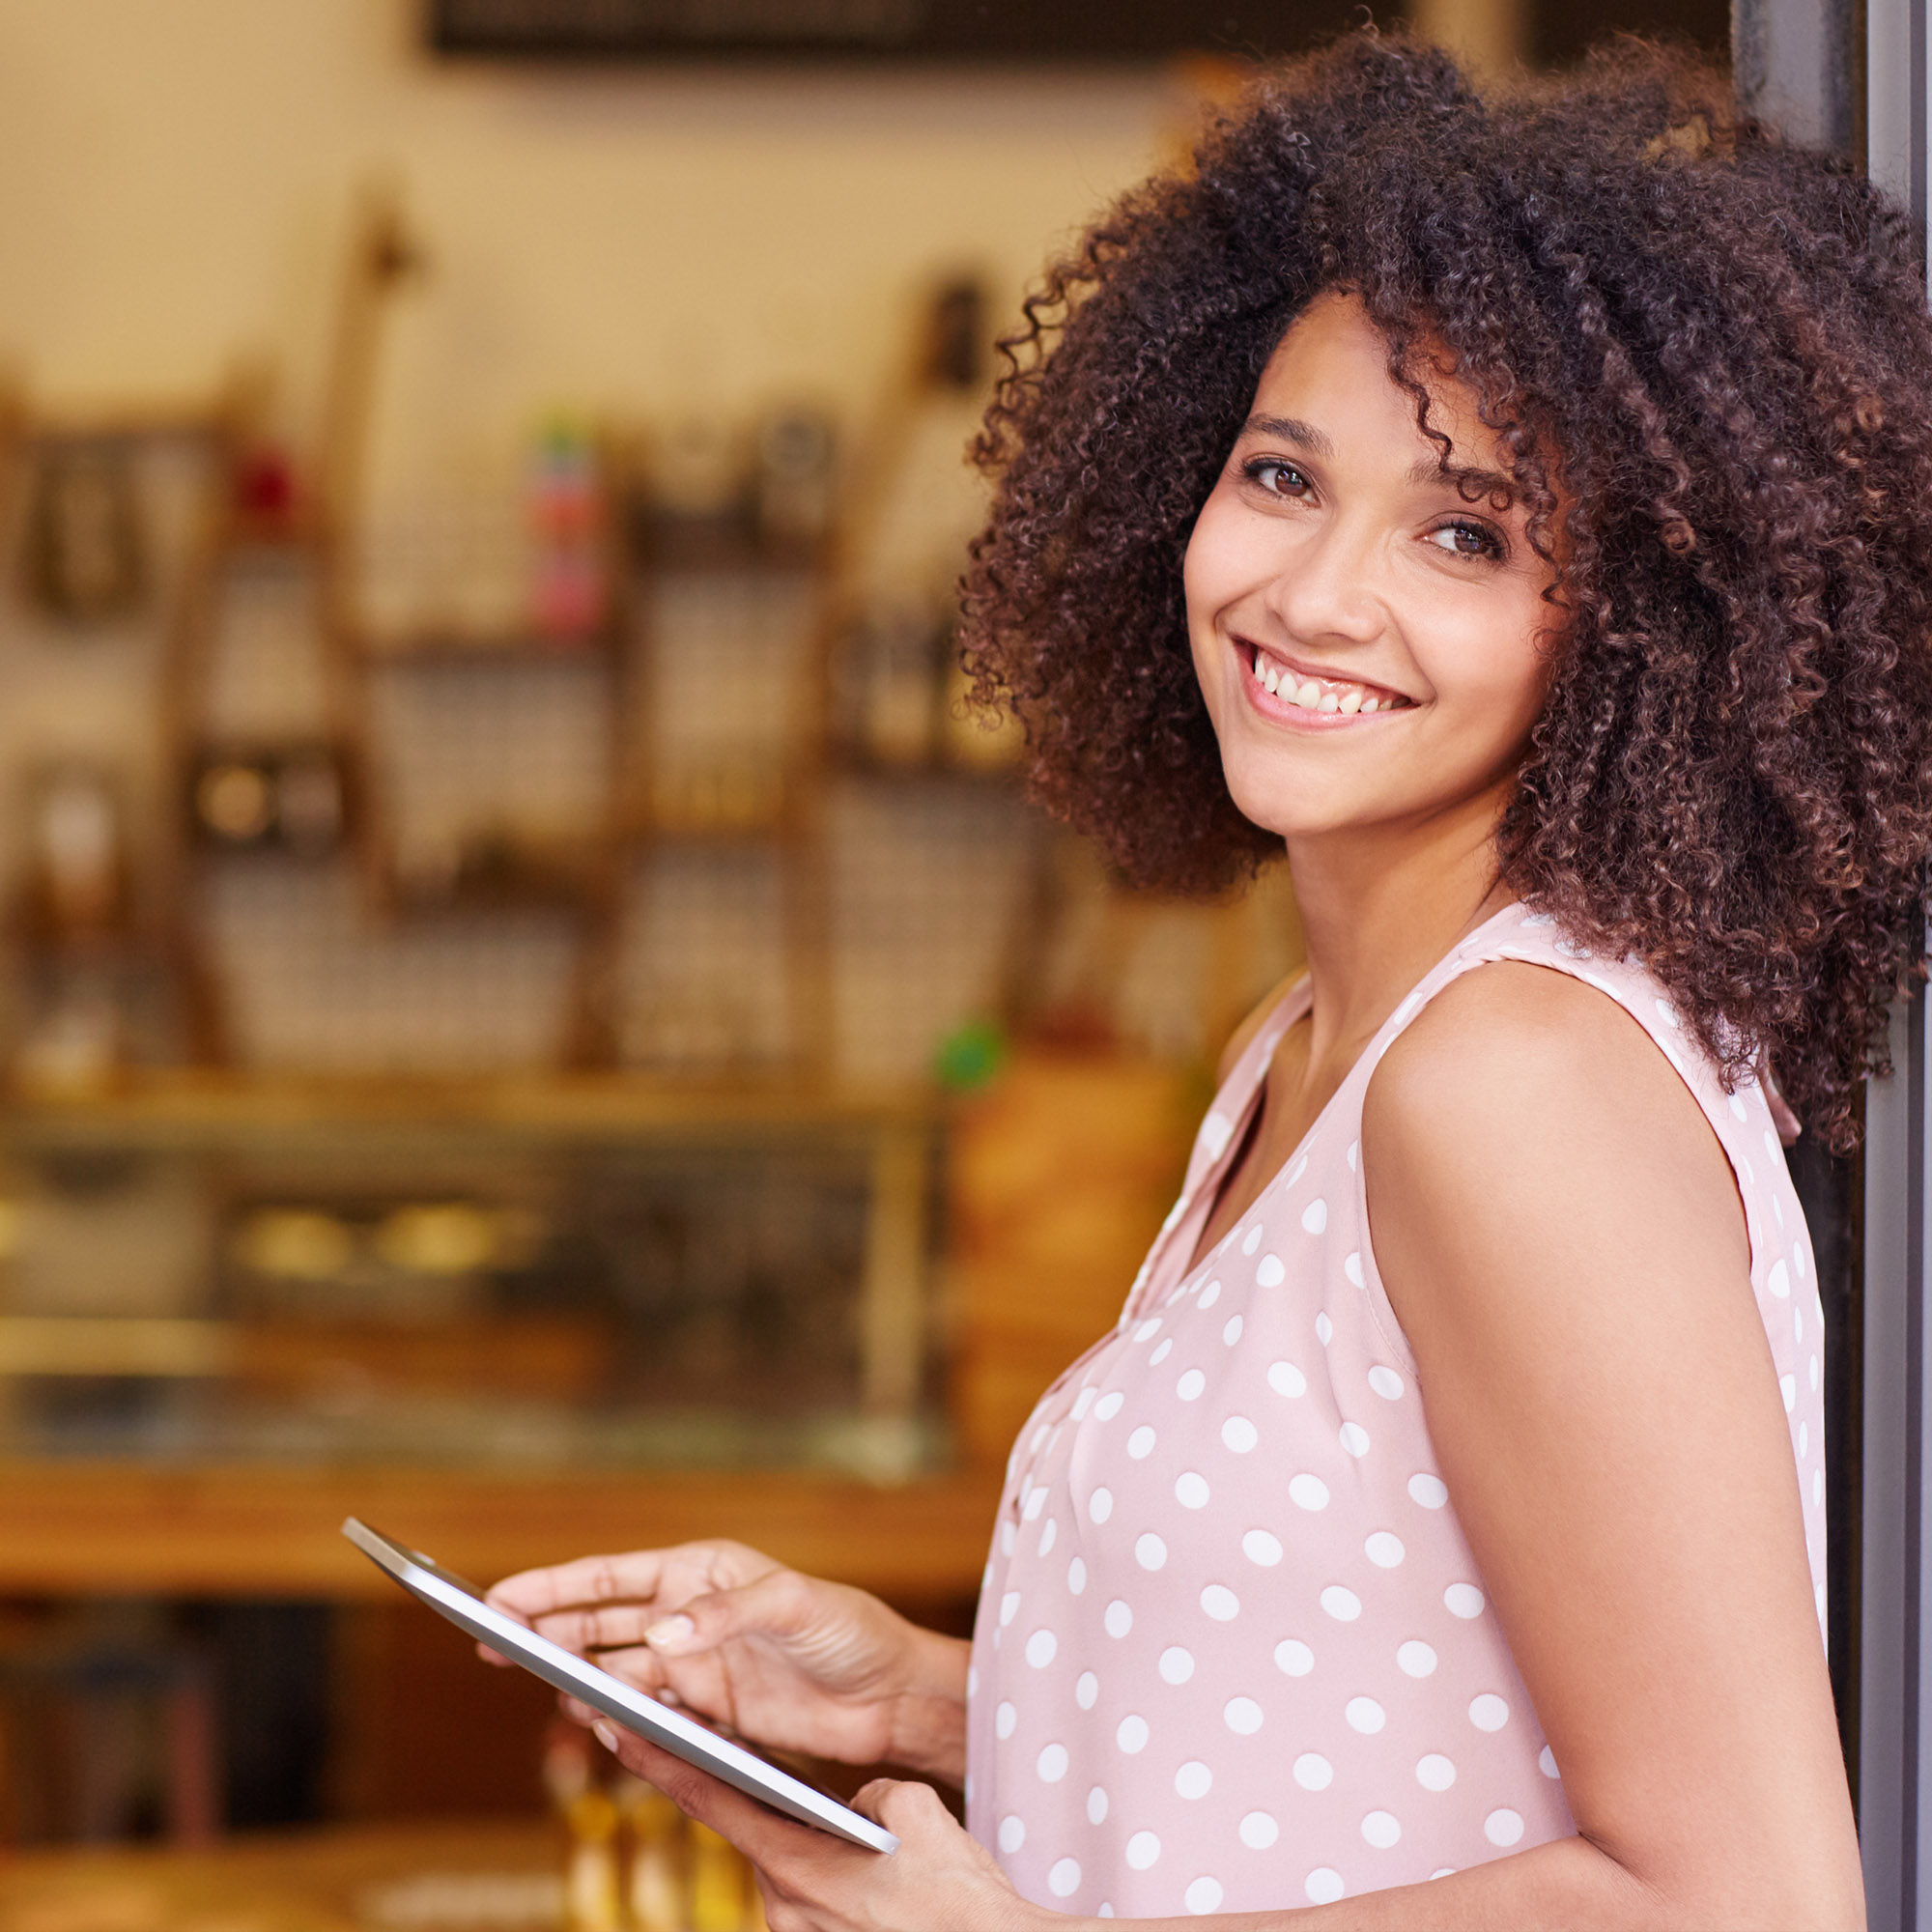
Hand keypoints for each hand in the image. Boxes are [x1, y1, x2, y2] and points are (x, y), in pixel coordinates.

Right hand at [483, 1540, 969, 1779]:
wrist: (891, 1698)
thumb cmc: (852, 1632)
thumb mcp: (796, 1606)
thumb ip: (728, 1615)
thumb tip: (661, 1635)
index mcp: (702, 1571)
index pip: (610, 1577)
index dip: (551, 1587)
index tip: (496, 1598)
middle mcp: (688, 1615)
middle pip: (596, 1626)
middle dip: (542, 1634)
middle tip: (489, 1648)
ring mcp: (693, 1667)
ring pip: (614, 1674)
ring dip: (578, 1682)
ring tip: (548, 1691)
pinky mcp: (708, 1715)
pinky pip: (647, 1717)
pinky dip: (619, 1720)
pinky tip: (599, 1724)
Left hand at [587, 1719, 1040, 1931]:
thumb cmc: (960, 1895)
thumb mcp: (918, 1813)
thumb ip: (873, 1792)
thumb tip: (859, 1803)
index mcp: (796, 1863)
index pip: (710, 1799)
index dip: (661, 1761)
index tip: (620, 1728)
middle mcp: (785, 1907)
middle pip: (758, 1837)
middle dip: (768, 1807)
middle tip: (769, 1778)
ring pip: (790, 1873)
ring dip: (810, 1851)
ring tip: (866, 1852)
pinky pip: (814, 1904)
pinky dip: (831, 1883)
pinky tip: (873, 1884)